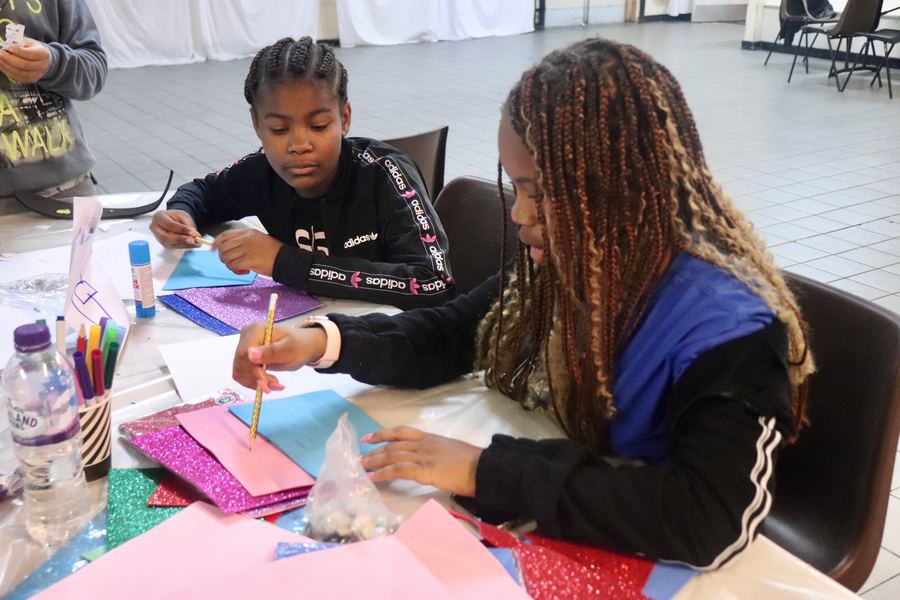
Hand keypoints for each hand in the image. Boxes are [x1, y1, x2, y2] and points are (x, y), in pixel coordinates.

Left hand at [0, 38, 50, 83]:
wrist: (42, 60)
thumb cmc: (33, 49)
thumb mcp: (28, 42)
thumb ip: (19, 44)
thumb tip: (7, 46)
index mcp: (43, 54)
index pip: (31, 54)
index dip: (18, 51)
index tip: (8, 47)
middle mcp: (42, 66)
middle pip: (25, 65)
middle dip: (10, 59)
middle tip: (0, 53)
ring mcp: (37, 75)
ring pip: (20, 72)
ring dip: (7, 66)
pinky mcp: (30, 80)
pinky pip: (17, 77)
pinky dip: (7, 71)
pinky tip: (1, 65)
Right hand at [150, 210, 199, 247]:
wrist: (174, 220)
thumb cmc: (177, 217)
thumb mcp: (183, 217)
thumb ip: (188, 226)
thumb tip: (194, 235)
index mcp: (158, 217)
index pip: (170, 225)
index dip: (182, 230)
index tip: (193, 233)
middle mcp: (155, 228)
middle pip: (166, 238)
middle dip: (181, 240)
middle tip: (193, 240)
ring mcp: (158, 238)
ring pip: (170, 244)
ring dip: (185, 244)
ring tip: (196, 243)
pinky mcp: (164, 244)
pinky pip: (174, 247)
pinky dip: (185, 246)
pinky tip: (193, 245)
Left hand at [213, 229, 281, 276]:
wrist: (286, 260)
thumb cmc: (274, 252)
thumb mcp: (259, 240)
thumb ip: (243, 241)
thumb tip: (228, 249)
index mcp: (248, 233)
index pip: (225, 235)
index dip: (215, 243)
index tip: (212, 249)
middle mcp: (246, 239)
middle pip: (223, 248)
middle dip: (224, 258)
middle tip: (232, 264)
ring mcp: (247, 249)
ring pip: (227, 258)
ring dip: (231, 266)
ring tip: (241, 268)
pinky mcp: (249, 260)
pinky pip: (234, 265)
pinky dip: (236, 271)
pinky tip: (245, 271)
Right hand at [232, 323, 326, 390]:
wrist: (302, 346)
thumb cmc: (299, 345)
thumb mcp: (290, 349)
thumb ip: (271, 352)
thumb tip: (250, 354)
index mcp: (256, 330)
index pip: (244, 353)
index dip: (252, 371)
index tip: (266, 383)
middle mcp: (246, 336)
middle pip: (241, 363)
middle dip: (257, 378)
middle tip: (276, 385)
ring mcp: (244, 347)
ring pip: (240, 371)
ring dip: (256, 382)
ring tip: (275, 384)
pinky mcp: (245, 357)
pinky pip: (242, 374)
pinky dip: (254, 382)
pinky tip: (267, 383)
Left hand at [360, 427, 482, 496]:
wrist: (484, 469)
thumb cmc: (474, 464)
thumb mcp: (453, 454)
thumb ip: (439, 456)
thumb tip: (432, 464)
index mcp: (431, 439)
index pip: (402, 432)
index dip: (384, 434)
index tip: (370, 437)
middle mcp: (424, 444)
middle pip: (393, 444)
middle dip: (375, 450)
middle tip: (360, 456)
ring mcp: (424, 456)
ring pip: (392, 455)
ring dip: (374, 461)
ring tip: (361, 467)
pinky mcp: (424, 469)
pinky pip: (398, 470)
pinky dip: (383, 473)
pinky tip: (373, 478)